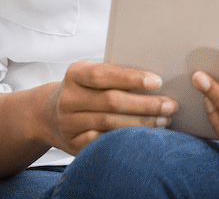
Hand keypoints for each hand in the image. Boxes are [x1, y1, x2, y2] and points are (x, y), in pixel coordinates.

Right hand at [45, 61, 176, 154]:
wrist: (48, 114)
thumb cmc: (85, 89)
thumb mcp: (92, 75)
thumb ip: (116, 75)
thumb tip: (157, 81)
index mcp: (75, 74)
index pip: (104, 75)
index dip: (131, 78)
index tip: (157, 81)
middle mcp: (69, 98)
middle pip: (111, 102)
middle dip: (145, 104)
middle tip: (170, 105)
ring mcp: (68, 123)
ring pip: (109, 124)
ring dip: (141, 124)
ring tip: (164, 121)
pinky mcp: (72, 144)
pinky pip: (102, 143)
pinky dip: (125, 139)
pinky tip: (144, 137)